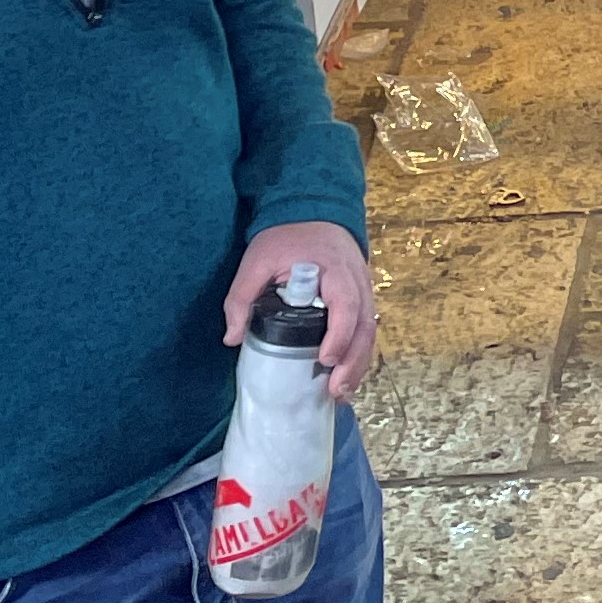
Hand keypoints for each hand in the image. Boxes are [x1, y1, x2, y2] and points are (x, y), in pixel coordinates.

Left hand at [229, 220, 377, 398]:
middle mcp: (357, 281)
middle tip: (336, 391)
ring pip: (370, 331)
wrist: (311, 209)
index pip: (346, 306)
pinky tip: (346, 377)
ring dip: (358, 364)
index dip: (339, 336)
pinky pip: (365, 329)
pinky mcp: (360, 297)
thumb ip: (241, 297)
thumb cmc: (285, 236)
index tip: (323, 360)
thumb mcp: (256, 260)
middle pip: (365, 326)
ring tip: (341, 393)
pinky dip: (358, 354)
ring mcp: (363, 289)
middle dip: (353, 361)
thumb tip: (231, 338)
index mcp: (335, 270)